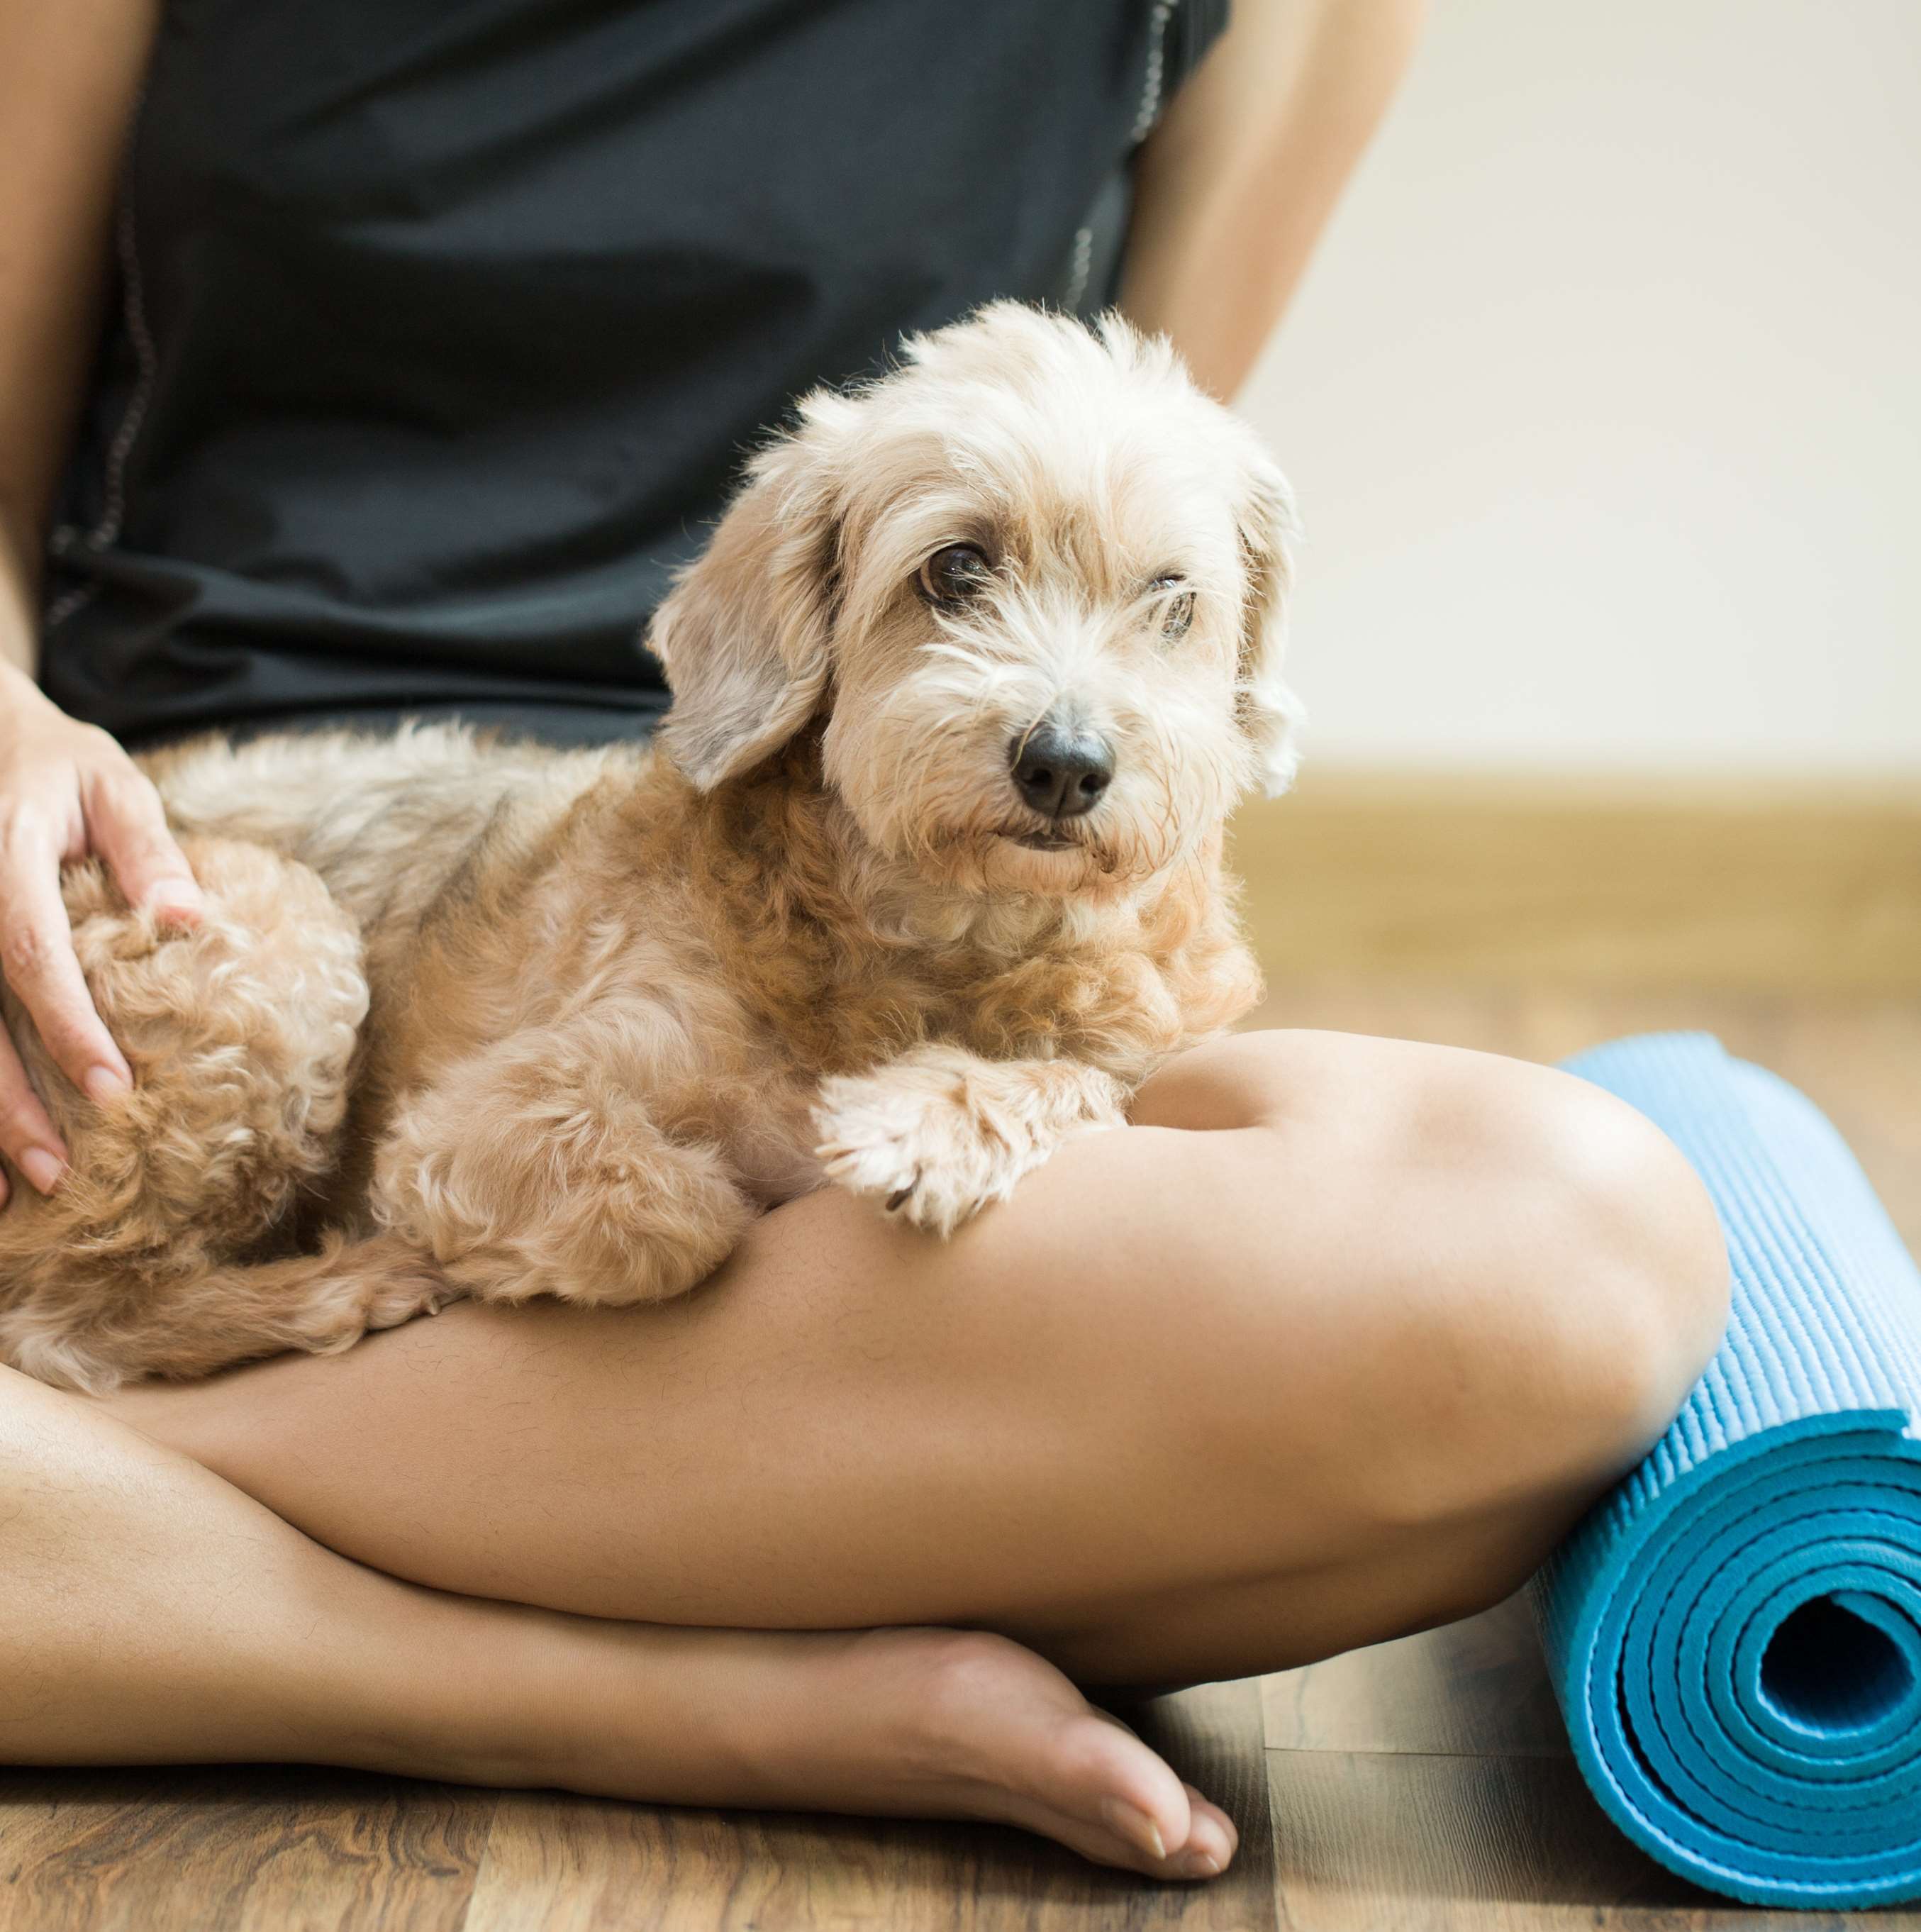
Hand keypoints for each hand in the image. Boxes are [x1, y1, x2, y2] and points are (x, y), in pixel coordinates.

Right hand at [0, 666, 202, 1202]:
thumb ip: (148, 849)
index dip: (66, 1027)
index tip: (113, 1090)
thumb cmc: (52, 763)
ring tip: (9, 1196)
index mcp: (0, 858)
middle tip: (57, 1173)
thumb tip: (192, 921)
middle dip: (6, 1102)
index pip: (27, 956)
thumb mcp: (110, 782)